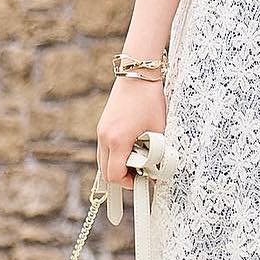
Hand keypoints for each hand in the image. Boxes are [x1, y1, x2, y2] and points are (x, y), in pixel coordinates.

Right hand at [97, 74, 167, 190]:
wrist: (137, 75)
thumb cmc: (149, 99)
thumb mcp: (159, 130)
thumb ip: (157, 153)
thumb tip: (158, 171)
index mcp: (117, 140)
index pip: (115, 175)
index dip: (129, 184)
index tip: (143, 181)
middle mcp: (104, 137)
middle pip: (105, 172)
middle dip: (123, 177)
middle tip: (141, 175)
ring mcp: (101, 131)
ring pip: (103, 161)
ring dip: (118, 166)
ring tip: (138, 161)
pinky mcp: (102, 126)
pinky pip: (104, 150)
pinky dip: (115, 155)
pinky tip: (131, 150)